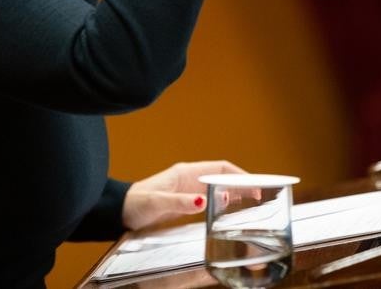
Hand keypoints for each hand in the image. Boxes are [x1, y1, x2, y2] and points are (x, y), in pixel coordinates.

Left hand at [122, 160, 247, 230]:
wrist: (121, 211)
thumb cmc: (136, 204)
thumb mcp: (157, 203)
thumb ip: (179, 203)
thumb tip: (202, 201)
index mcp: (185, 172)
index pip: (219, 168)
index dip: (238, 174)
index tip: (253, 184)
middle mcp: (189, 177)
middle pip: (222, 176)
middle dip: (241, 183)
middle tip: (260, 194)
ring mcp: (188, 188)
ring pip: (218, 186)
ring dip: (235, 191)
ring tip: (252, 201)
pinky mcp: (185, 200)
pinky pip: (210, 197)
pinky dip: (223, 200)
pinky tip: (231, 208)